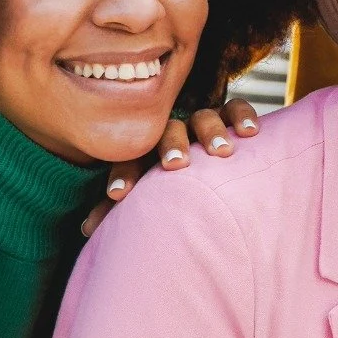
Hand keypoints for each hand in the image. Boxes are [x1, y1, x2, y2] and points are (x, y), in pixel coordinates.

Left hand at [84, 98, 260, 234]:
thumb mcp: (147, 197)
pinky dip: (241, 115)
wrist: (206, 165)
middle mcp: (174, 133)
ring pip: (203, 118)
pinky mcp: (230, 117)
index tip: (119, 194)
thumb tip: (87, 229)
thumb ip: (121, 210)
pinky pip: (235, 108)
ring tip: (221, 152)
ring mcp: (202, 123)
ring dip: (211, 132)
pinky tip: (250, 131)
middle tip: (175, 165)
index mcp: (148, 153)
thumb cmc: (172, 188)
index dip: (125, 173)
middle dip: (171, 147)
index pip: (132, 158)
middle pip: (168, 132)